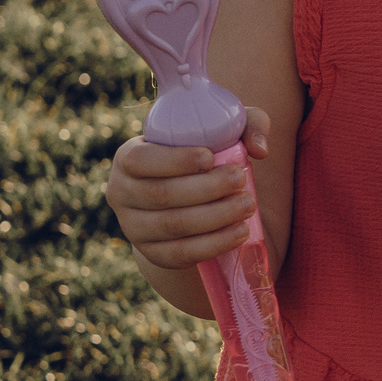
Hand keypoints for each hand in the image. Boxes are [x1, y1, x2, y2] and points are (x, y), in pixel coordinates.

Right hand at [106, 106, 273, 270]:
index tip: (210, 158)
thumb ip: (246, 126)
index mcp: (128, 158)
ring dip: (216, 216)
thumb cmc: (204, 154)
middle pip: (161, 194)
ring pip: (173, 225)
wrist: (187, 196)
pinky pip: (179, 254)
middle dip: (207, 188)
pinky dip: (213, 244)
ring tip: (249, 204)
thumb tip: (260, 149)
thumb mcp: (222, 130)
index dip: (174, 160)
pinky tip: (240, 232)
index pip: (141, 160)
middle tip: (241, 179)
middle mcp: (121, 193)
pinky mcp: (151, 252)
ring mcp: (133, 227)